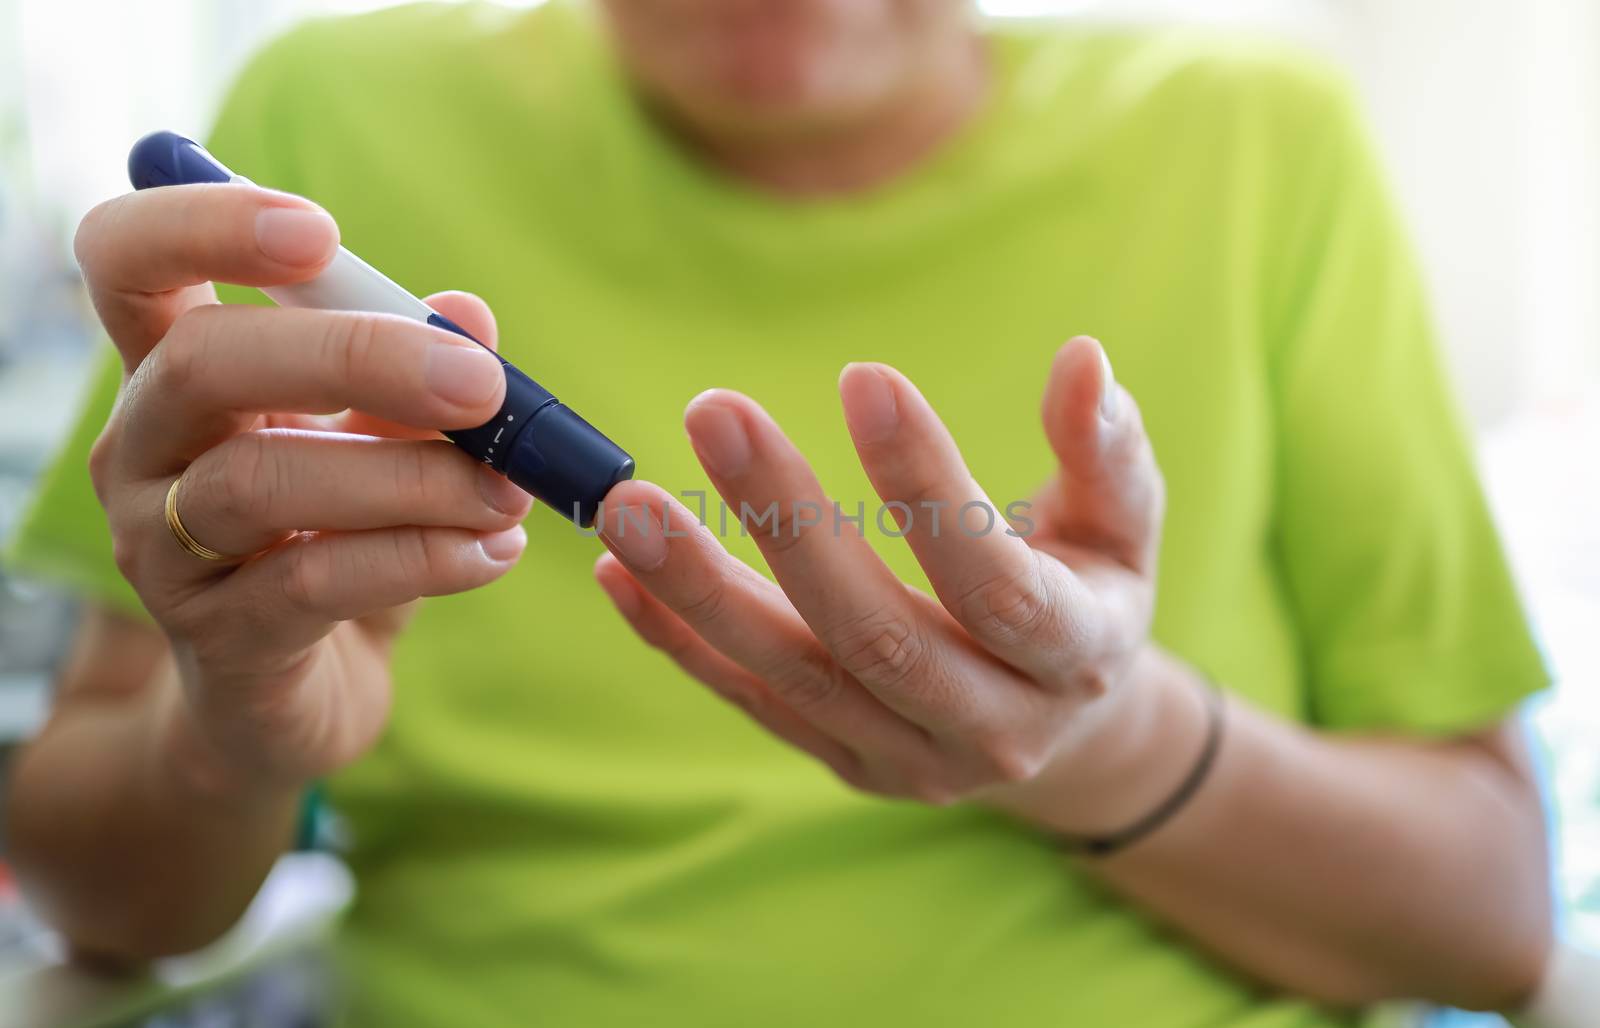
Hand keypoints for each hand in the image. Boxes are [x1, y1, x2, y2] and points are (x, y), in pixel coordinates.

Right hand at [75, 183, 530, 793]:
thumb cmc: (335, 545)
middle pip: (203, 362)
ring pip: (262, 484)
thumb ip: (416, 382)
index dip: (204, 225)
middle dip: (356, 357)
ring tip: (507, 493)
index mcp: (176, 373)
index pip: (128, 261)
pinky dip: (420, 559)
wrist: (292, 701)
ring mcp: (162, 550)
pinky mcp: (215, 639)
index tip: (321, 231)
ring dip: (411, 479)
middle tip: (483, 384)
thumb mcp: (381, 450)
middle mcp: (144, 450)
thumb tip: (471, 312)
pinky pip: (311, 583)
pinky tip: (493, 552)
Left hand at [594, 338, 1167, 822]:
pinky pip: (755, 703)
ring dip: (703, 591)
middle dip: (789, 525)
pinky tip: (618, 573)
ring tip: (626, 504)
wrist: (1065, 728)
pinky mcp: (849, 764)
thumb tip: (1081, 356)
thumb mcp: (1123, 526)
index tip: (863, 376)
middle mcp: (993, 726)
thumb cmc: (1089, 592)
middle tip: (713, 411)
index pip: (996, 582)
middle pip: (877, 636)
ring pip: (796, 678)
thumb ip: (1104, 449)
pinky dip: (681, 642)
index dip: (929, 486)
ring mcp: (912, 759)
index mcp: (1076, 655)